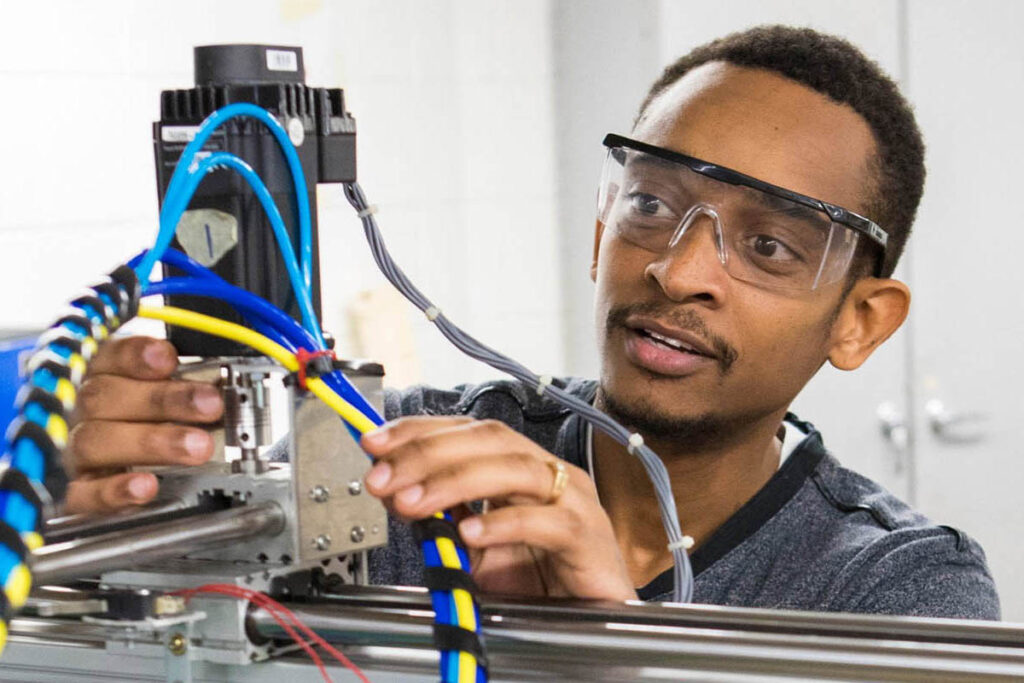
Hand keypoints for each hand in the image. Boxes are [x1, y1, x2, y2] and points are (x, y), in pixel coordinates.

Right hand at [64, 336, 223, 513]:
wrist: (87, 461)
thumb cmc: (135, 414)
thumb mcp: (154, 388)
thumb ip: (177, 381)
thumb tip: (217, 385)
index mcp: (98, 373)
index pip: (109, 356)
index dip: (137, 356)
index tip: (168, 359)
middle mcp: (79, 408)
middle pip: (106, 396)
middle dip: (164, 400)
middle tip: (210, 406)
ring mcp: (71, 450)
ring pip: (97, 441)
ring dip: (152, 443)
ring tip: (198, 447)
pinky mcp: (71, 491)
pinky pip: (83, 493)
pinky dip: (114, 490)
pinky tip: (146, 486)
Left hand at [361, 416, 635, 600]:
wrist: (593, 621)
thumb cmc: (539, 580)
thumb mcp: (475, 545)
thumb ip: (441, 517)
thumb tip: (393, 489)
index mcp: (519, 465)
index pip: (466, 430)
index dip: (419, 431)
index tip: (375, 442)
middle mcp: (546, 471)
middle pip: (487, 439)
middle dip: (427, 453)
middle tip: (383, 477)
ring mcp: (572, 498)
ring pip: (513, 469)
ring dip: (454, 482)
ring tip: (411, 503)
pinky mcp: (587, 534)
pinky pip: (545, 521)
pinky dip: (503, 524)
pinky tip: (470, 533)